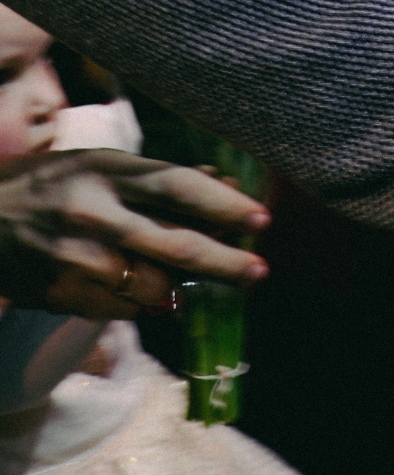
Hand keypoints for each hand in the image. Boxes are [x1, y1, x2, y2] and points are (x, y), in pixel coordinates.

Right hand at [0, 150, 268, 318]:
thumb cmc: (50, 186)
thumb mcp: (101, 166)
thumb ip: (160, 179)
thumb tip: (228, 185)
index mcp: (106, 171)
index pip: (179, 187)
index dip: (226, 205)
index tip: (263, 219)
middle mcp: (92, 213)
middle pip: (176, 244)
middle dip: (226, 263)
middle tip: (259, 271)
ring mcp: (74, 258)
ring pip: (153, 286)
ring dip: (175, 284)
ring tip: (174, 273)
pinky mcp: (58, 293)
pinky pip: (121, 309)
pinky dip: (135, 301)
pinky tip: (124, 285)